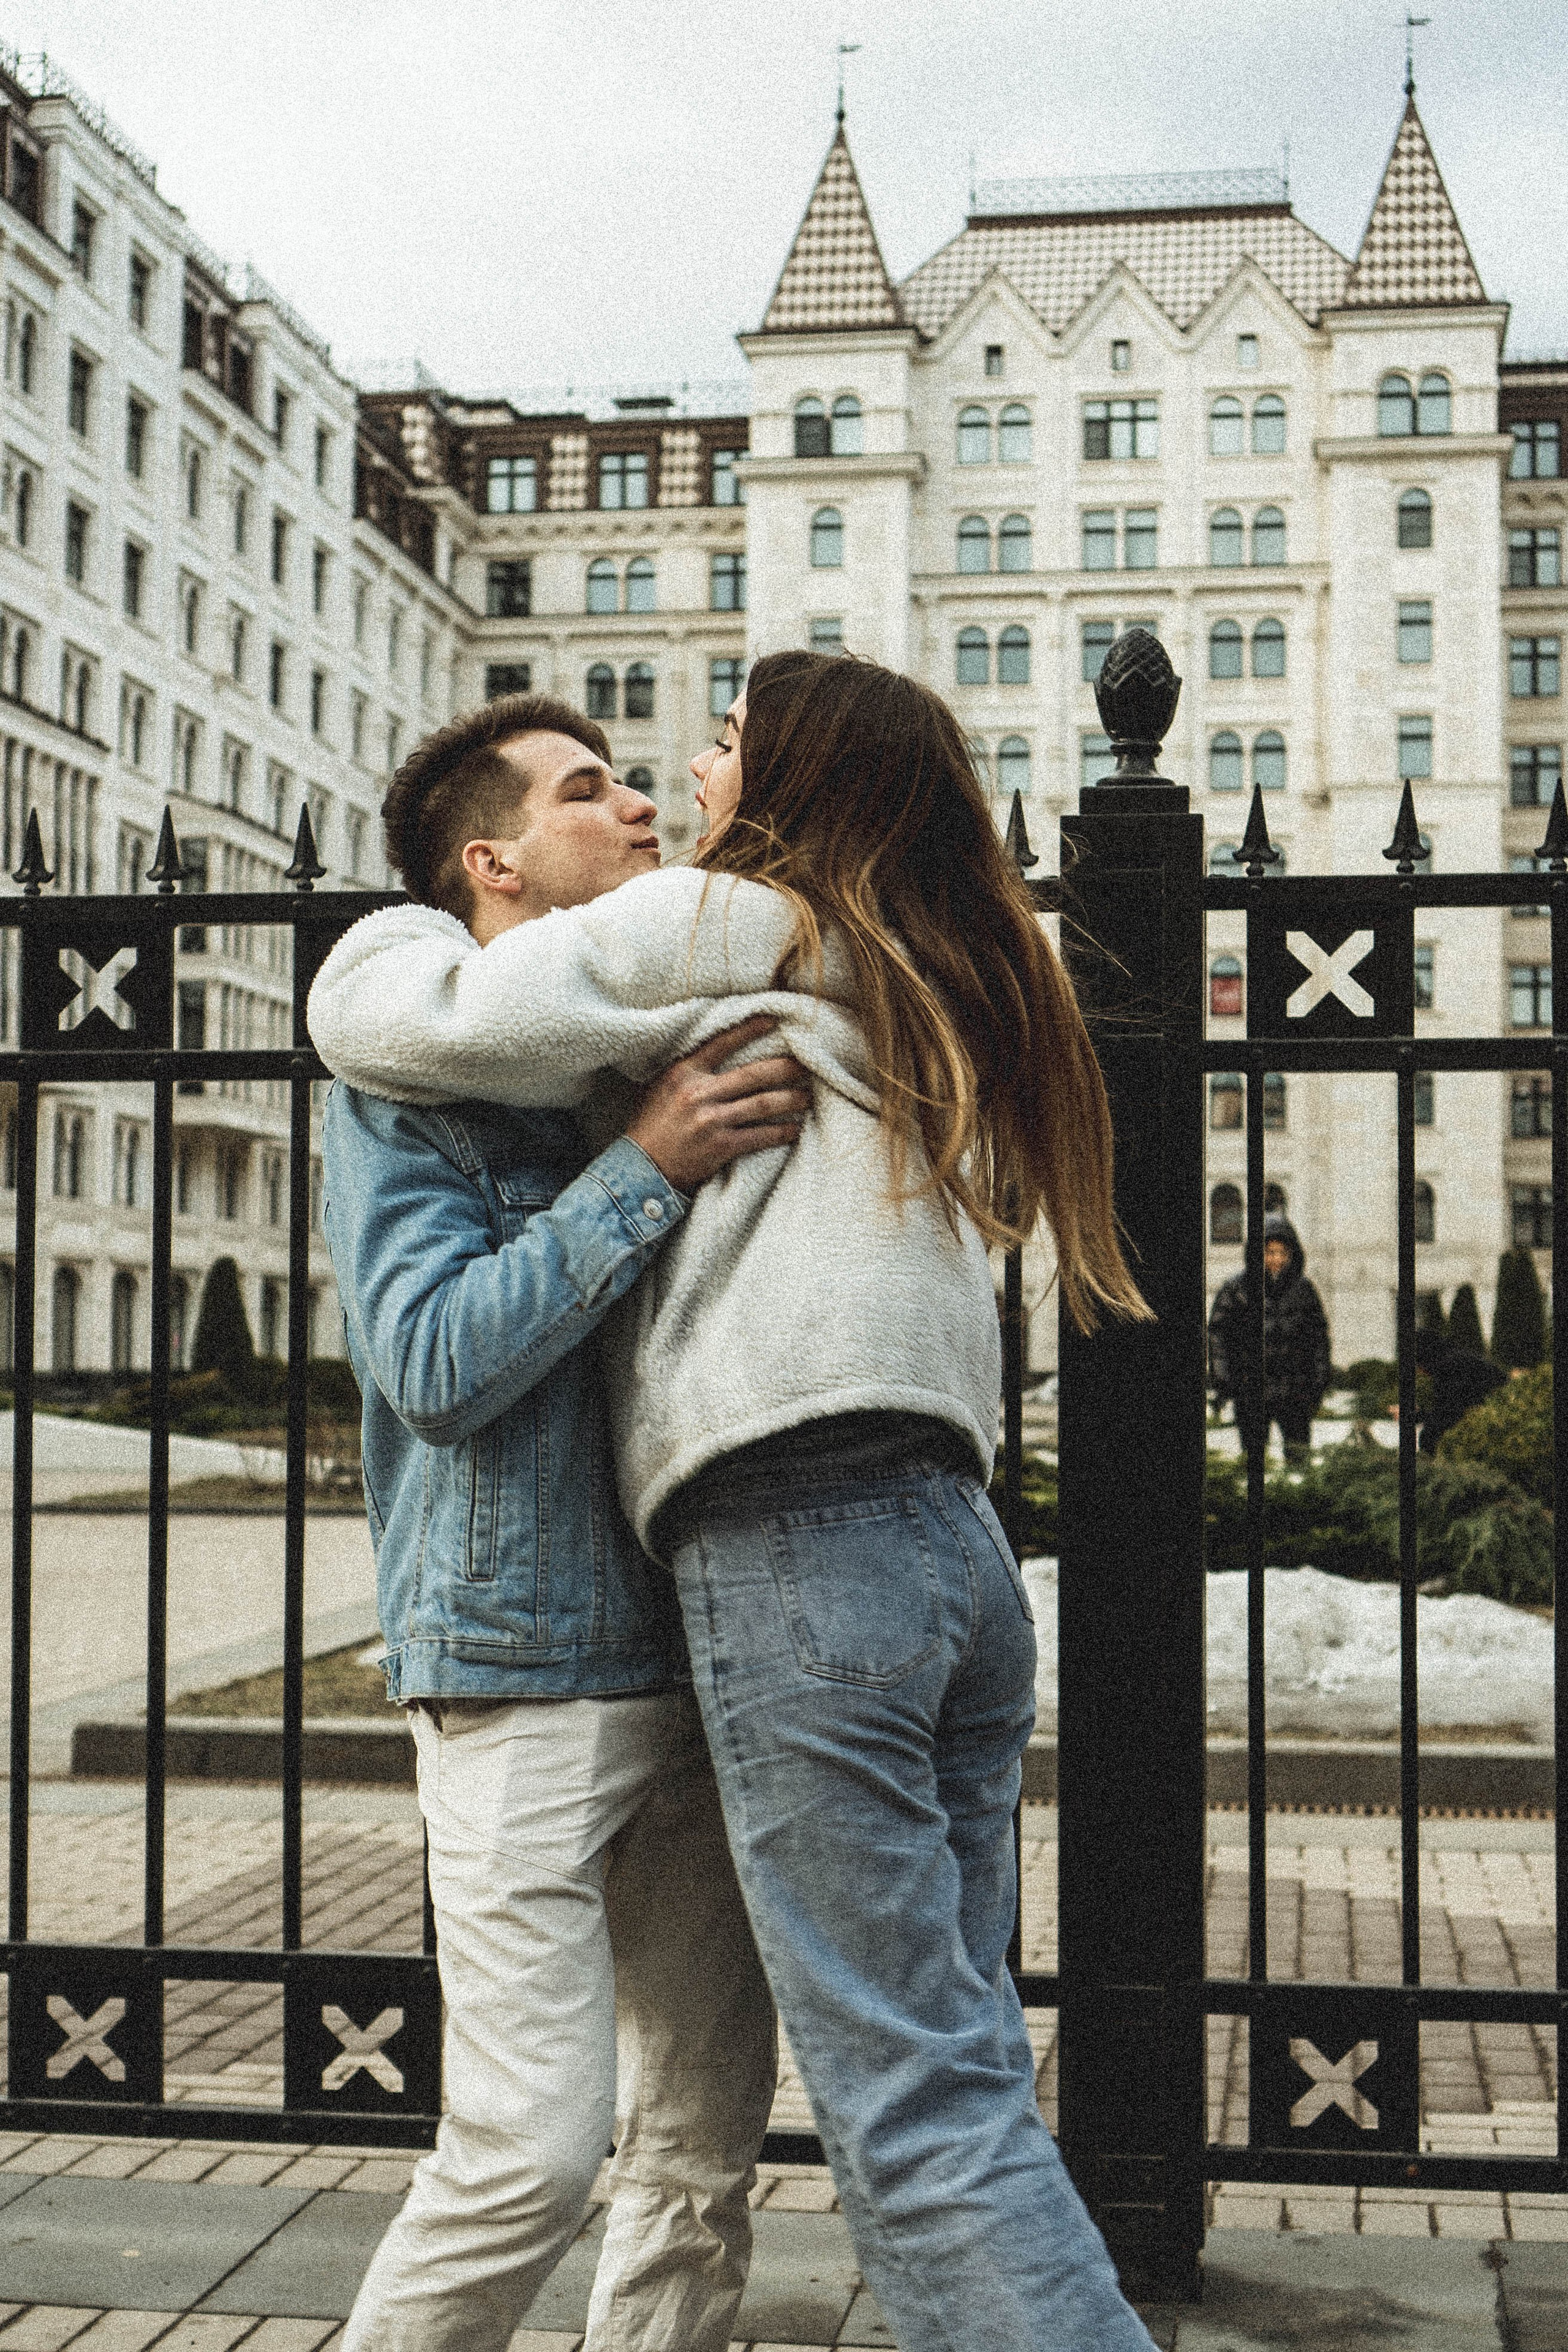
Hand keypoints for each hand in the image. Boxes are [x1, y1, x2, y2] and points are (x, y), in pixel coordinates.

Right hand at [626, 1016, 811, 1192]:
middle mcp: (698, 1093)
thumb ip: (689, 1071)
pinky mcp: (720, 1146)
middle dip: (785, 1068)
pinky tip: (795, 1130)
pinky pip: (760, 1136)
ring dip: (790, 1100)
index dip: (750, 1029)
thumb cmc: (651, 1126)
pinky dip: (781, 1133)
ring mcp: (710, 1120)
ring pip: (762, 1104)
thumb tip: (718, 1052)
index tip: (773, 1019)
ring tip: (806, 1097)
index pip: (722, 1043)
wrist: (641, 1168)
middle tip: (806, 1065)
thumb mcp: (662, 1087)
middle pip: (754, 1074)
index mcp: (683, 1072)